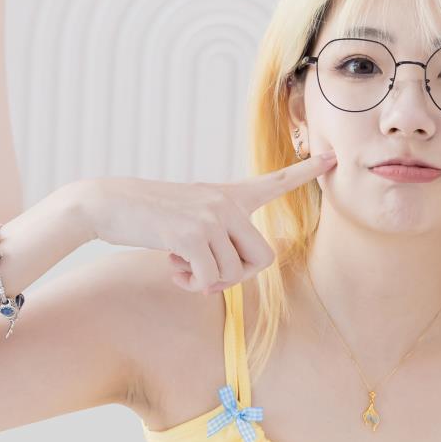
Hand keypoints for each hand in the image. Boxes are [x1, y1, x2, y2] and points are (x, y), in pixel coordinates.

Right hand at [85, 152, 336, 292]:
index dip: (306, 171)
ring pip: (235, 273)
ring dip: (208, 282)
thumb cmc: (148, 216)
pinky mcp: (192, 236)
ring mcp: (211, 218)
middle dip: (237, 277)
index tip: (332, 158)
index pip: (274, 181)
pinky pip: (210, 278)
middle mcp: (226, 203)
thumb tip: (222, 281)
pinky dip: (192, 284)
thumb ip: (215, 242)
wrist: (107, 204)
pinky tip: (172, 268)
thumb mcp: (188, 218)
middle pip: (262, 258)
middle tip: (206, 275)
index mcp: (228, 195)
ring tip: (181, 266)